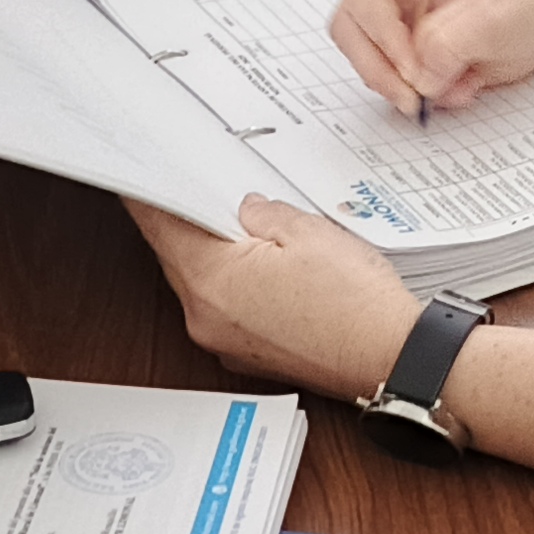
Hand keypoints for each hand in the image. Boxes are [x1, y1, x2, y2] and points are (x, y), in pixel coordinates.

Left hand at [126, 195, 421, 398]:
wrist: (391, 360)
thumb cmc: (356, 304)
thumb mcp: (308, 231)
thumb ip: (263, 212)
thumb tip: (247, 209)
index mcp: (211, 280)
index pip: (159, 225)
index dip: (149, 194)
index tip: (142, 174)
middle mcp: (205, 318)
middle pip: (175, 255)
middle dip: (187, 221)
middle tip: (204, 191)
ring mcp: (223, 343)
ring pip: (200, 283)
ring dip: (213, 255)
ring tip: (247, 231)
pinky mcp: (245, 356)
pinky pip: (223, 309)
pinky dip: (233, 286)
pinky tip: (265, 269)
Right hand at [329, 0, 533, 114]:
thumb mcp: (494, 15)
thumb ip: (449, 41)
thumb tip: (419, 76)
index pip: (366, 2)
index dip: (383, 41)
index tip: (413, 71)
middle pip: (353, 34)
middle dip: (381, 70)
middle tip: (412, 97)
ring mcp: (405, 27)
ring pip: (373, 65)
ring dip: (407, 86)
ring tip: (454, 86)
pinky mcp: (418, 58)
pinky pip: (401, 86)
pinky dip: (427, 97)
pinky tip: (463, 87)